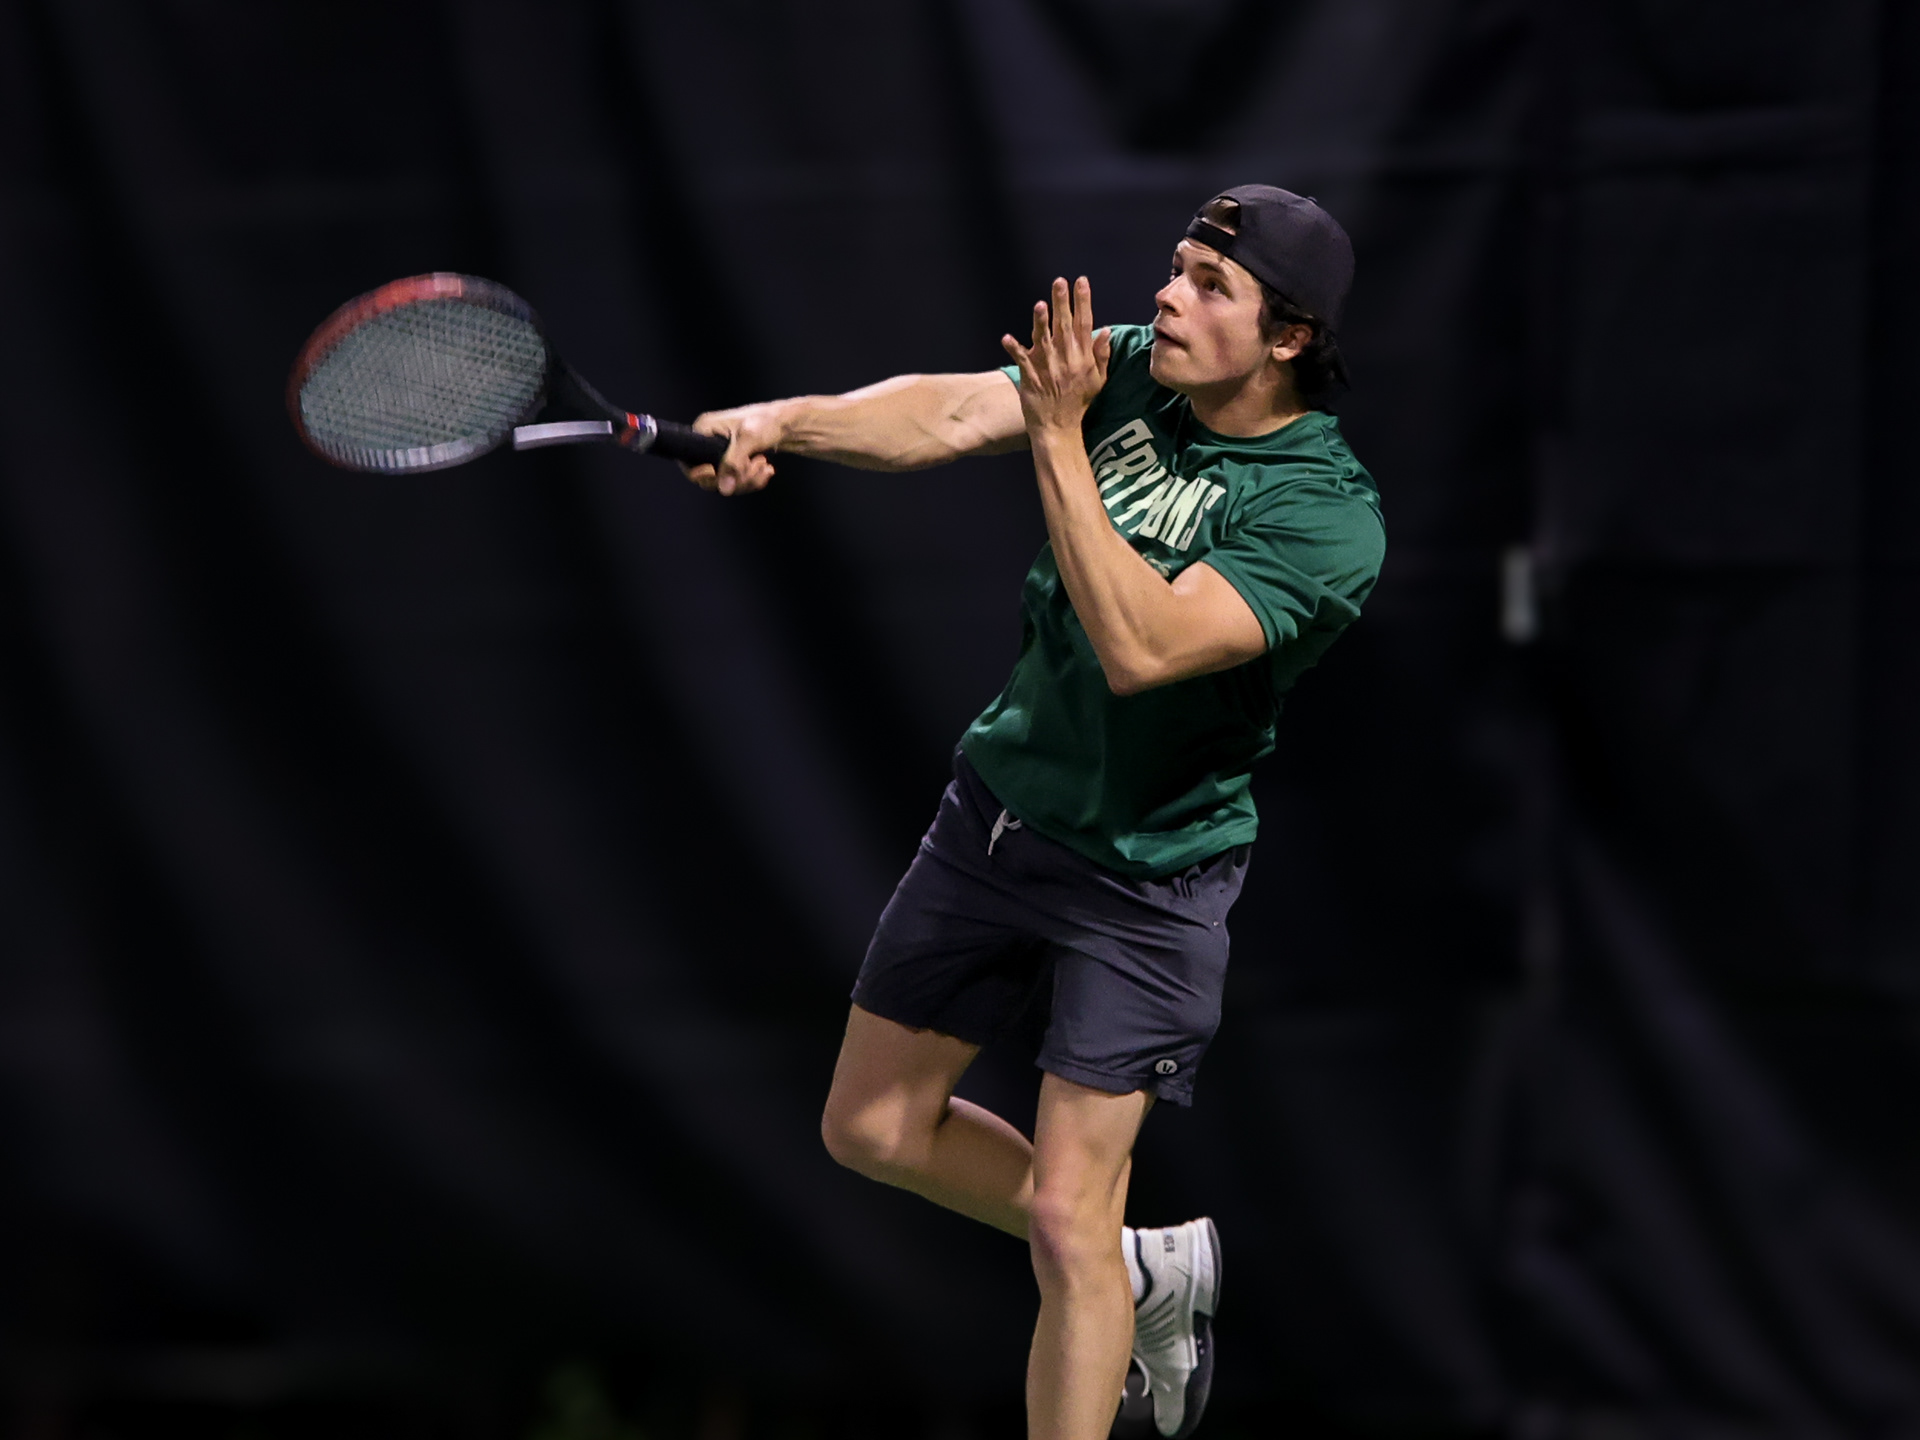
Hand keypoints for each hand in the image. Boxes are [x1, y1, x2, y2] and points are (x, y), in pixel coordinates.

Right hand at [683, 400, 786, 495]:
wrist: (787, 424)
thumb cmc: (767, 421)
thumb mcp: (749, 439)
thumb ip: (734, 463)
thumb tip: (724, 487)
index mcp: (704, 429)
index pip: (689, 462)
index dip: (703, 475)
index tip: (720, 474)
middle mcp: (708, 442)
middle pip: (710, 478)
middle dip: (736, 477)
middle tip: (753, 465)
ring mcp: (721, 454)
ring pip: (726, 483)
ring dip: (748, 479)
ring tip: (762, 464)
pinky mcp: (733, 462)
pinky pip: (737, 482)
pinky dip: (753, 479)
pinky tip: (765, 469)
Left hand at [1001, 276, 1110, 434]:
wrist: (1059, 428)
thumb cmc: (1078, 402)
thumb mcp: (1098, 379)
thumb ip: (1101, 354)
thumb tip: (1106, 330)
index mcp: (1082, 358)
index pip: (1084, 324)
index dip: (1083, 302)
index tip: (1081, 282)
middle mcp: (1066, 360)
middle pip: (1064, 326)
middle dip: (1062, 303)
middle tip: (1059, 282)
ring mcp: (1048, 369)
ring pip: (1044, 341)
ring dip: (1042, 323)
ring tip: (1040, 305)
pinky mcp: (1031, 378)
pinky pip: (1022, 361)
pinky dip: (1014, 350)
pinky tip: (1006, 338)